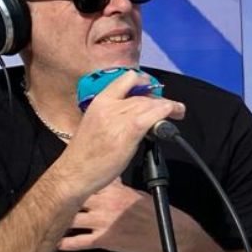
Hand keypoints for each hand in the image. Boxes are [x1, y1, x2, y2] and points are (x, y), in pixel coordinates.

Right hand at [52, 70, 184, 201]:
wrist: (75, 172)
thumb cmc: (85, 153)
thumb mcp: (96, 123)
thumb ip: (114, 114)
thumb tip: (136, 113)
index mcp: (99, 101)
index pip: (125, 79)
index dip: (143, 81)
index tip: (152, 88)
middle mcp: (109, 106)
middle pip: (142, 94)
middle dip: (159, 99)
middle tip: (171, 107)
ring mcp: (118, 118)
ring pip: (150, 103)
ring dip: (168, 106)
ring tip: (177, 111)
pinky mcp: (128, 132)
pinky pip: (152, 116)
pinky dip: (166, 112)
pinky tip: (173, 114)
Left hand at [58, 178, 163, 251]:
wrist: (169, 233)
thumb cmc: (154, 212)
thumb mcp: (136, 193)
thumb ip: (118, 186)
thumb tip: (108, 177)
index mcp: (114, 189)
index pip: (87, 180)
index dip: (73, 179)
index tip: (62, 179)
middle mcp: (105, 203)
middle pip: (74, 197)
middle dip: (62, 198)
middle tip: (49, 198)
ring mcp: (103, 222)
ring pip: (72, 219)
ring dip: (60, 220)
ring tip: (47, 220)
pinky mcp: (104, 240)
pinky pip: (79, 242)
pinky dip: (66, 243)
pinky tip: (58, 243)